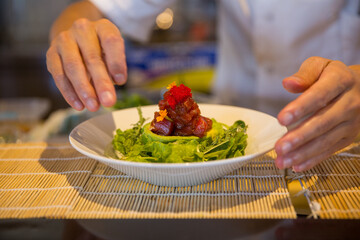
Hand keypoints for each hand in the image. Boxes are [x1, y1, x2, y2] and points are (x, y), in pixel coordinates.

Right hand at [46, 18, 126, 110]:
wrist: (77, 39)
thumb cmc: (101, 50)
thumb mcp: (113, 54)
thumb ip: (114, 68)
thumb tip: (112, 86)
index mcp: (103, 27)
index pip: (111, 42)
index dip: (117, 62)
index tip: (121, 82)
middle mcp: (83, 29)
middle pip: (92, 58)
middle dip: (101, 83)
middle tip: (108, 102)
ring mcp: (64, 39)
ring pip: (73, 67)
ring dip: (84, 90)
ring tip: (93, 107)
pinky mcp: (51, 53)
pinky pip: (59, 74)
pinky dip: (69, 92)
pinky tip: (78, 105)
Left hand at [275, 56, 359, 171]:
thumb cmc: (332, 76)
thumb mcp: (321, 66)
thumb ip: (304, 74)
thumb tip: (288, 83)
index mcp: (341, 81)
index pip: (319, 95)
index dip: (300, 108)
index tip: (281, 119)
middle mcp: (350, 103)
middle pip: (323, 122)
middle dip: (299, 137)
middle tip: (279, 147)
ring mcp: (352, 123)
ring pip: (326, 140)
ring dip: (302, 153)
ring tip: (282, 161)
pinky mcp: (349, 138)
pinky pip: (330, 150)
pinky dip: (313, 160)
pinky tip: (296, 166)